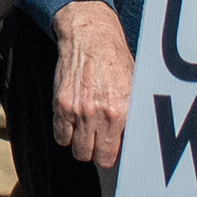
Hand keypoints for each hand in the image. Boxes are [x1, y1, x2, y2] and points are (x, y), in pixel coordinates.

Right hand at [53, 0, 133, 169]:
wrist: (90, 38)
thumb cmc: (115, 61)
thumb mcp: (135, 89)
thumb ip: (133, 116)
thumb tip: (135, 141)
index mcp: (123, 112)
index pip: (120, 153)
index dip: (118, 153)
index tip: (116, 149)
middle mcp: (101, 114)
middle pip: (99, 158)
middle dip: (101, 153)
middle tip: (102, 142)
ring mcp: (79, 111)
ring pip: (78, 152)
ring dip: (83, 145)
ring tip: (88, 133)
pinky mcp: (61, 105)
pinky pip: (60, 137)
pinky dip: (66, 135)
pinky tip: (74, 124)